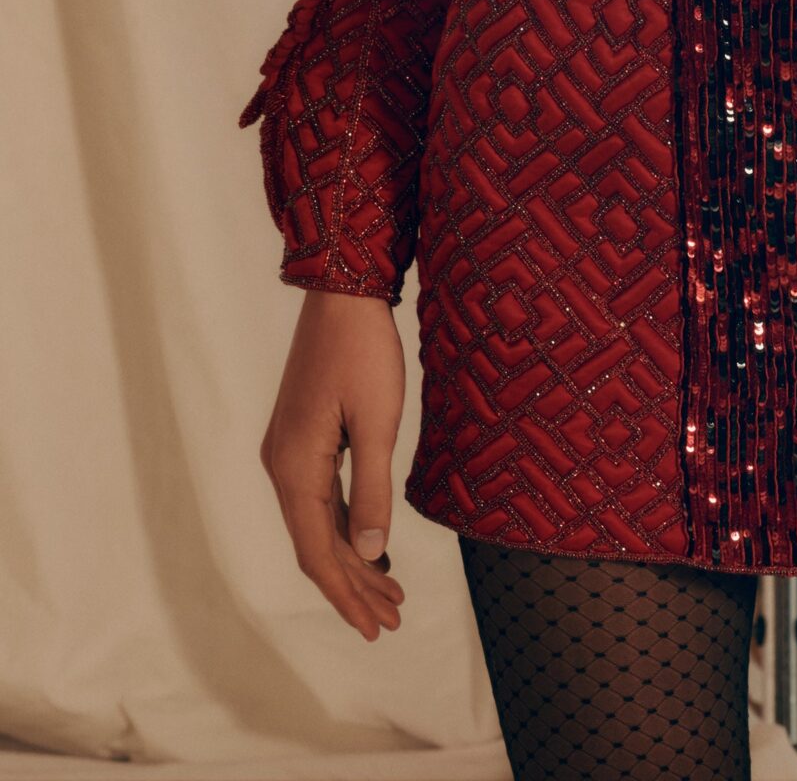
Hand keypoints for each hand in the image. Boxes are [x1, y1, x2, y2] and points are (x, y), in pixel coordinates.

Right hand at [260, 287, 407, 641]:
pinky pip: (322, 499)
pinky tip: (371, 547)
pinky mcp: (304, 439)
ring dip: (353, 560)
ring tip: (390, 594)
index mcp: (294, 469)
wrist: (342, 291)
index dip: (346, 594)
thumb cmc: (363, 351)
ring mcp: (290, 453)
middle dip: (354, 586)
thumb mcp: (378, 421)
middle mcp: (282, 467)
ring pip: (319, 524)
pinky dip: (347, 527)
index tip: (376, 626)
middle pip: (317, 546)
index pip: (317, 553)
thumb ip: (372, 490)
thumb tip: (369, 553)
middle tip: (394, 619)